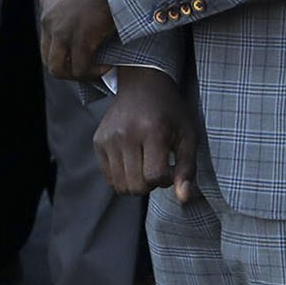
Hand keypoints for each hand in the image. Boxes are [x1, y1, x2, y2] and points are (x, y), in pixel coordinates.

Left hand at [40, 0, 117, 80]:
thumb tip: (92, 10)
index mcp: (48, 1)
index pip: (47, 34)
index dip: (63, 48)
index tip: (83, 51)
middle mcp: (48, 17)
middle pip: (48, 55)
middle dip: (67, 66)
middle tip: (88, 67)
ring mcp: (61, 30)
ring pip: (58, 67)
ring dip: (77, 75)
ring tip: (96, 71)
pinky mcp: (78, 39)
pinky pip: (80, 68)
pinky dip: (93, 73)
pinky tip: (107, 67)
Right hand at [93, 66, 198, 201]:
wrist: (141, 85)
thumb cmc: (170, 112)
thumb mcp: (188, 136)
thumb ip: (187, 168)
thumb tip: (184, 199)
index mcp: (152, 131)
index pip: (155, 177)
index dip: (166, 179)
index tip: (171, 166)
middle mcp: (126, 134)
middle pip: (136, 185)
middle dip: (150, 184)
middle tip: (157, 166)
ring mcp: (108, 138)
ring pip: (121, 185)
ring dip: (136, 183)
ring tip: (144, 164)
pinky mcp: (98, 141)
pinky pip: (108, 178)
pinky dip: (122, 177)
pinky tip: (131, 161)